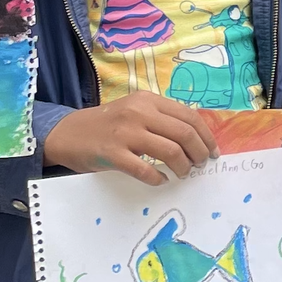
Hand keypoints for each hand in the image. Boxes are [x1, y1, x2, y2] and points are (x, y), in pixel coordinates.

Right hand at [44, 93, 216, 185]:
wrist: (68, 133)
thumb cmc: (107, 124)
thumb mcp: (135, 110)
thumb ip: (160, 118)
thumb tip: (195, 138)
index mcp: (148, 100)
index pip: (189, 117)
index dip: (206, 136)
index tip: (213, 152)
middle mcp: (139, 113)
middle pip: (184, 134)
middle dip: (199, 153)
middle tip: (200, 165)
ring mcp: (125, 133)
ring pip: (170, 151)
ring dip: (183, 167)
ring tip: (183, 174)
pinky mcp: (113, 154)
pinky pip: (145, 170)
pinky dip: (158, 178)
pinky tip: (160, 180)